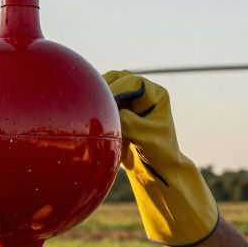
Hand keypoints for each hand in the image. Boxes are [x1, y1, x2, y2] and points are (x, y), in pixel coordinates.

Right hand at [103, 71, 218, 246]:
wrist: (157, 167)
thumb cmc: (159, 152)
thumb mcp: (146, 137)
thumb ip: (129, 122)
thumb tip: (108, 111)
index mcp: (155, 94)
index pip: (132, 82)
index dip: (116, 88)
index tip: (102, 100)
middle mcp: (142, 92)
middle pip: (117, 79)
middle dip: (103, 88)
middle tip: (92, 102)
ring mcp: (128, 99)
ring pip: (107, 87)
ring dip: (98, 96)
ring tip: (89, 109)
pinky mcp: (117, 108)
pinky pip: (103, 100)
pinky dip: (96, 105)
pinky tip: (89, 115)